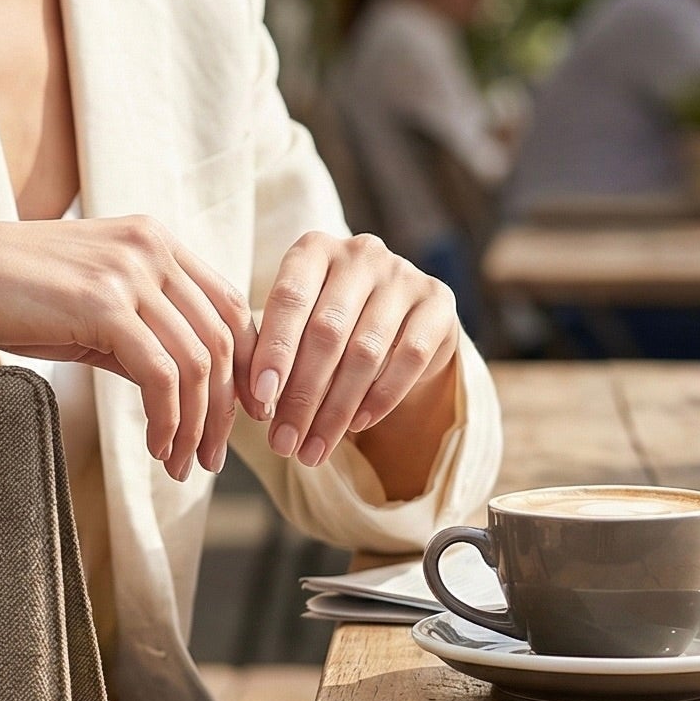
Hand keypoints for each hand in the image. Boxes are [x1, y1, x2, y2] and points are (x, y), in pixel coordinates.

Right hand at [0, 212, 252, 480]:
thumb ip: (139, 332)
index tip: (239, 416)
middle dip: (225, 408)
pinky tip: (158, 447)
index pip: (229, 307)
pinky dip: (168, 419)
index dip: (246, 367)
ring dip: (197, 424)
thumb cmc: (8, 292)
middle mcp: (152, 248)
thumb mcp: (88, 305)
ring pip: (197, 361)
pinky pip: (160, 374)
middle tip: (211, 458)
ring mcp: (129, 272)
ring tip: (183, 464)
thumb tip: (178, 386)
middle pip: (223, 338)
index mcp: (155, 241)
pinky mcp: (102, 304)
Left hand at [241, 232, 460, 475]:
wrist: (398, 324)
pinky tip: (357, 426)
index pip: (289, 298)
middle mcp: (360, 253)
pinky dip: (380, 397)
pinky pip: (408, 357)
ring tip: (312, 450)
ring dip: (335, 410)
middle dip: (302, 395)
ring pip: (365, 351)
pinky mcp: (439, 303)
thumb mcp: (296, 331)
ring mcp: (403, 275)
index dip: (274, 350)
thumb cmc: (329, 328)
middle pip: (327, 331)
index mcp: (313, 250)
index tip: (260, 397)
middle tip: (283, 444)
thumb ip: (275, 355)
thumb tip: (259, 402)